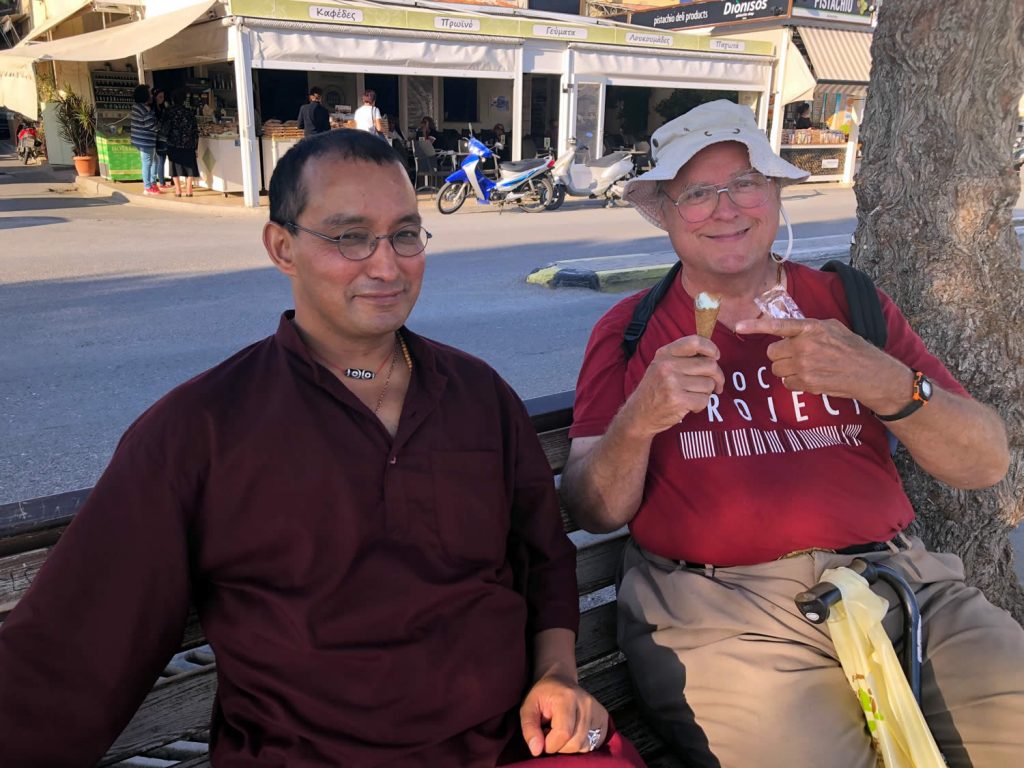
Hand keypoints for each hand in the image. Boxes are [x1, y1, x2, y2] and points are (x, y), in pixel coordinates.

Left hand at [520, 673, 608, 754]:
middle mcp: (586, 703)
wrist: (560, 680)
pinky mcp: (603, 718)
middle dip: (558, 746)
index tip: (541, 738)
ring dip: (568, 746)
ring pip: (584, 746)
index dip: (550, 744)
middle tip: (550, 732)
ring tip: (560, 732)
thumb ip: (529, 728)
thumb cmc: (543, 694)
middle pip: (575, 742)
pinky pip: (592, 744)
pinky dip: (580, 744)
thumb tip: (536, 750)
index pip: (563, 733)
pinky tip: (572, 733)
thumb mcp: (528, 707)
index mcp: (567, 697)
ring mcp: (597, 710)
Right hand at [624, 335, 724, 436]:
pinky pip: (704, 400)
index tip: (715, 356)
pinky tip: (690, 405)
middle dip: (717, 376)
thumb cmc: (655, 389)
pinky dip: (701, 405)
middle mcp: (668, 366)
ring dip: (706, 393)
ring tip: (693, 396)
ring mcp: (672, 383)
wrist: (639, 413)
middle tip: (716, 384)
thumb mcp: (661, 366)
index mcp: (665, 354)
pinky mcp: (678, 400)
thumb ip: (682, 358)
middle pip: (709, 365)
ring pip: (709, 384)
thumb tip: (712, 355)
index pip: (695, 342)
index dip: (711, 348)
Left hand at [734, 316, 909, 410]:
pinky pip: (787, 382)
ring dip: (786, 369)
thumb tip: (787, 329)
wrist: (869, 373)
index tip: (738, 326)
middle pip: (772, 352)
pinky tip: (810, 377)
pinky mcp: (807, 383)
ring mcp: (805, 366)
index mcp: (810, 328)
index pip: (778, 325)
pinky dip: (794, 381)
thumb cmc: (851, 347)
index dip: (755, 326)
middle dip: (781, 355)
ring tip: (806, 366)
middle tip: (797, 355)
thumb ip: (807, 327)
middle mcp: (804, 346)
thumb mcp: (831, 327)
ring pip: (777, 369)